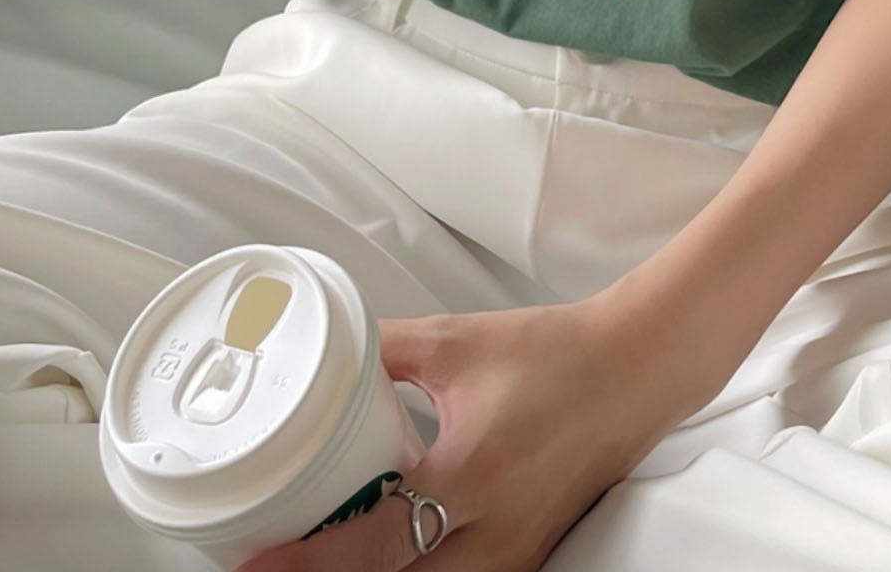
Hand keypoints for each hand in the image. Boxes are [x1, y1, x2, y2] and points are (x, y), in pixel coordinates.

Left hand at [234, 294, 695, 570]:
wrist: (634, 368)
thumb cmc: (554, 352)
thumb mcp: (458, 340)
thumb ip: (385, 350)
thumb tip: (328, 354)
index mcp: (471, 473)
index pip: (373, 540)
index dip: (307, 561)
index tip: (256, 563)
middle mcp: (494, 531)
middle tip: (275, 567)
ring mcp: (515, 552)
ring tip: (325, 561)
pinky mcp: (528, 555)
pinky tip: (389, 557)